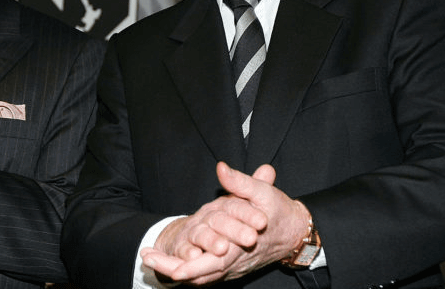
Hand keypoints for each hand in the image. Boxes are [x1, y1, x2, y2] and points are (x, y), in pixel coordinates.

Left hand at [141, 162, 310, 284]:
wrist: (295, 231)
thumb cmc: (278, 210)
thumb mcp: (262, 191)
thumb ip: (240, 181)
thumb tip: (221, 168)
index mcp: (242, 245)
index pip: (213, 262)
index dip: (192, 266)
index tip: (173, 268)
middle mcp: (235, 261)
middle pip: (201, 274)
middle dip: (173, 268)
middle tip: (149, 260)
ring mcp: (232, 266)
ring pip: (201, 276)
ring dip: (176, 269)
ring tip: (150, 258)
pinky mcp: (230, 266)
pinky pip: (206, 274)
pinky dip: (188, 271)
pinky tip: (168, 263)